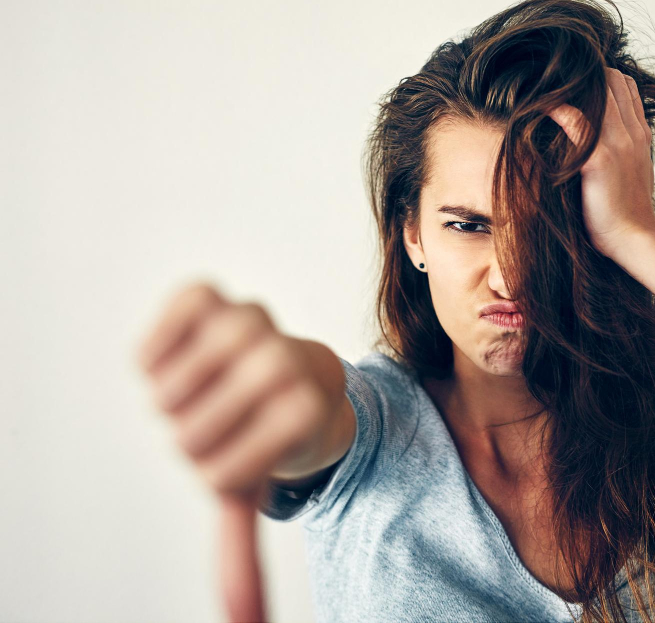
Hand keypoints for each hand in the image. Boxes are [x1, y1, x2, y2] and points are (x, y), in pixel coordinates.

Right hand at [136, 280, 347, 622]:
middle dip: (186, 442)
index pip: (224, 474)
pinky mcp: (215, 295)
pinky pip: (174, 315)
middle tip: (204, 428)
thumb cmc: (262, 434)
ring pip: (177, 381)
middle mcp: (287, 360)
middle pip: (191, 432)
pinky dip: (157, 344)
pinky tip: (165, 359)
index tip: (235, 455)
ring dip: (167, 402)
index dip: (216, 474)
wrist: (294, 374)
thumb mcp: (254, 488)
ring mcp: (252, 321)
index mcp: (306, 411)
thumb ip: (243, 549)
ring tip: (186, 398)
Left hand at [546, 66, 654, 259]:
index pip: (625, 85)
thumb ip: (622, 150)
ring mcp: (619, 143)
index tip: (575, 82)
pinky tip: (536, 108)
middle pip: (613, 79)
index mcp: (640, 134)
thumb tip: (601, 141)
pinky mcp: (601, 159)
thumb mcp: (631, 172)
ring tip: (542, 84)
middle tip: (552, 78)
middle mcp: (632, 132)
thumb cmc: (626, 212)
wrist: (634, 240)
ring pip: (600, 91)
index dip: (601, 77)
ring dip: (570, 85)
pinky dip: (554, 109)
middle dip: (585, 74)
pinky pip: (575, 121)